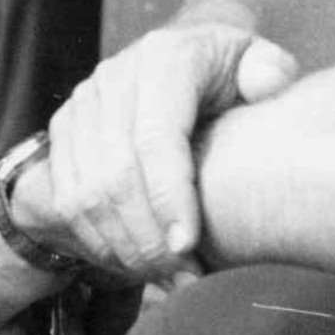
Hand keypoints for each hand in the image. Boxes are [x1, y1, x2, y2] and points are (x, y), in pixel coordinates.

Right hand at [29, 25, 299, 281]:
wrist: (184, 58)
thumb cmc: (227, 73)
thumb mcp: (256, 61)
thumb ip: (269, 70)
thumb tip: (263, 86)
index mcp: (163, 59)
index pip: (155, 137)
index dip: (168, 197)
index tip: (190, 245)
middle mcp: (113, 78)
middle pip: (116, 173)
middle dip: (147, 237)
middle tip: (185, 276)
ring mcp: (83, 106)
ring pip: (85, 192)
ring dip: (123, 246)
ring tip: (166, 277)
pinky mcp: (64, 132)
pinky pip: (66, 199)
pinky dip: (98, 240)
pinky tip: (135, 263)